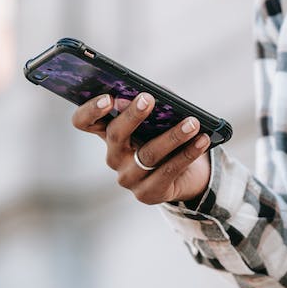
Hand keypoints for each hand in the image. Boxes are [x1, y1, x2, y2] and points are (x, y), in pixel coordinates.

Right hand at [71, 93, 211, 204]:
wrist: (187, 173)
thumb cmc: (168, 134)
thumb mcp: (160, 114)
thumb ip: (156, 100)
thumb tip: (156, 94)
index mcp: (108, 131)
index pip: (84, 121)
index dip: (91, 110)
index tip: (108, 98)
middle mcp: (113, 156)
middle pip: (115, 134)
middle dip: (132, 116)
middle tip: (149, 99)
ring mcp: (128, 177)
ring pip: (148, 155)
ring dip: (172, 136)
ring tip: (192, 123)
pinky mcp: (148, 193)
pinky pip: (168, 171)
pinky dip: (188, 153)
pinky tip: (202, 140)